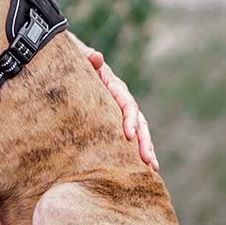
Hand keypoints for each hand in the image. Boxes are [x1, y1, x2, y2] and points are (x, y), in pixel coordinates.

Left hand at [85, 47, 157, 170]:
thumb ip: (87, 59)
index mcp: (114, 86)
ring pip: (139, 131)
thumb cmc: (75, 63)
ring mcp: (120, 110)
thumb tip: (96, 56)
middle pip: (139, 121)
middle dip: (144, 141)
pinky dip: (137, 149)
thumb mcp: (79, 60)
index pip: (127, 104)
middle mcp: (122, 99)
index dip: (130, 120)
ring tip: (152, 168)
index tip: (130, 135)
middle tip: (147, 160)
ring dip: (146, 148)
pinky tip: (143, 167)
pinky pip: (130, 136)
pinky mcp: (115, 120)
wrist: (73, 64)